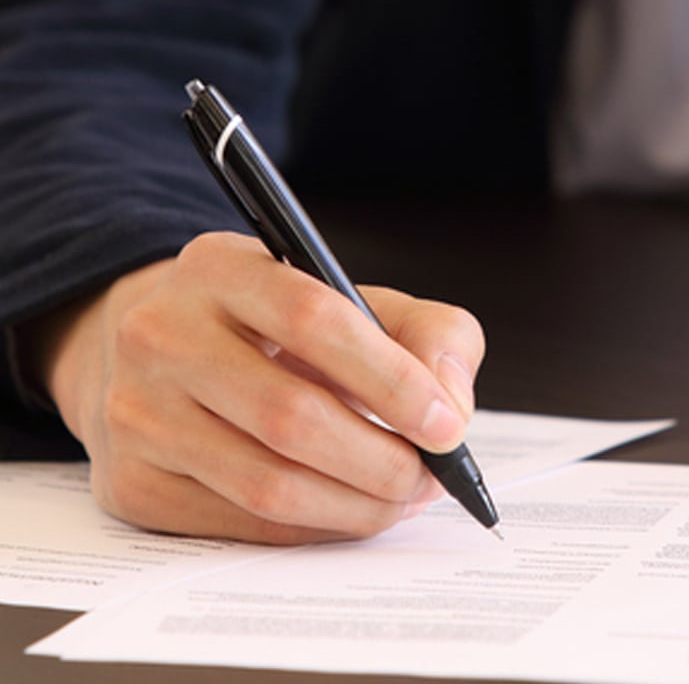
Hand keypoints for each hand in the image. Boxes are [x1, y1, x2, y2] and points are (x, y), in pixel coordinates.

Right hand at [34, 231, 484, 542]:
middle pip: (289, 415)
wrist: (166, 352)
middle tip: (431, 476)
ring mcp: (136, 411)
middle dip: (382, 460)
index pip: (312, 319)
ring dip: (356, 505)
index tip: (445, 424)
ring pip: (266, 483)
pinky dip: (314, 527)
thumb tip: (451, 404)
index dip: (390, 379)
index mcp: (221, 267)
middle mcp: (161, 333)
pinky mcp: (131, 482)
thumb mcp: (356, 298)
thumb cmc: (277, 327)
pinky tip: (349, 508)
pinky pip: (242, 524)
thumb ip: (430, 332)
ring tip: (402, 497)